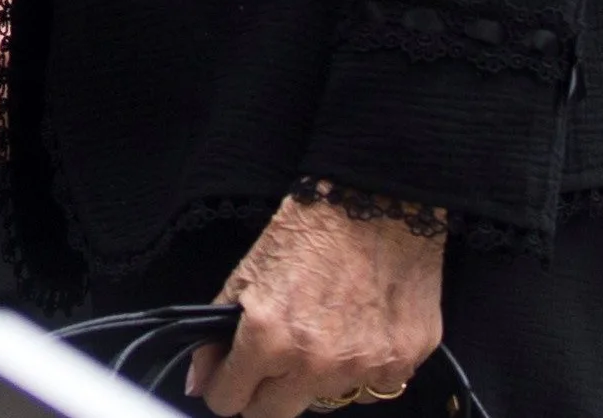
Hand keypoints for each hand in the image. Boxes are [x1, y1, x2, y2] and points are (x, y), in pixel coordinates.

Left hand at [185, 195, 444, 417]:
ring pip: (325, 402)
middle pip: (273, 415)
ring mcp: (364, 367)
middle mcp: (316, 363)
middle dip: (263, 392)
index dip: (224, 387)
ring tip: (320, 334)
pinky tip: (357, 333)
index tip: (229, 377)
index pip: (230, 402)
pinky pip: (373, 389)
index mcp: (269, 339)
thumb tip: (198, 383)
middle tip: (270, 361)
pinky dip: (361, 370)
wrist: (375, 206)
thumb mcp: (245, 276)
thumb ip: (214, 336)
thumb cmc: (306, 234)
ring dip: (315, 379)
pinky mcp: (403, 361)